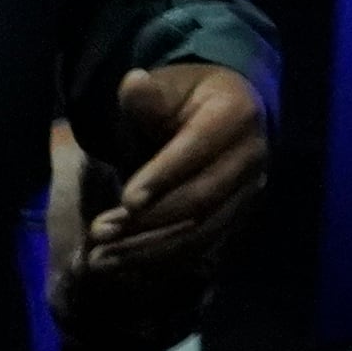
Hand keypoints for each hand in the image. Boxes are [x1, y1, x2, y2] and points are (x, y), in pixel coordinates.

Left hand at [87, 65, 265, 272]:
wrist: (225, 113)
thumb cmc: (187, 99)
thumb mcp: (165, 88)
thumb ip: (147, 95)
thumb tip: (133, 83)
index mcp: (236, 114)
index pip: (199, 148)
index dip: (163, 175)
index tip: (125, 200)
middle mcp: (252, 155)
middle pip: (202, 197)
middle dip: (149, 220)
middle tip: (100, 233)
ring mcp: (249, 190)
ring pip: (202, 230)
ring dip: (150, 250)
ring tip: (103, 260)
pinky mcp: (238, 215)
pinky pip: (203, 245)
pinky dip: (163, 259)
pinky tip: (126, 266)